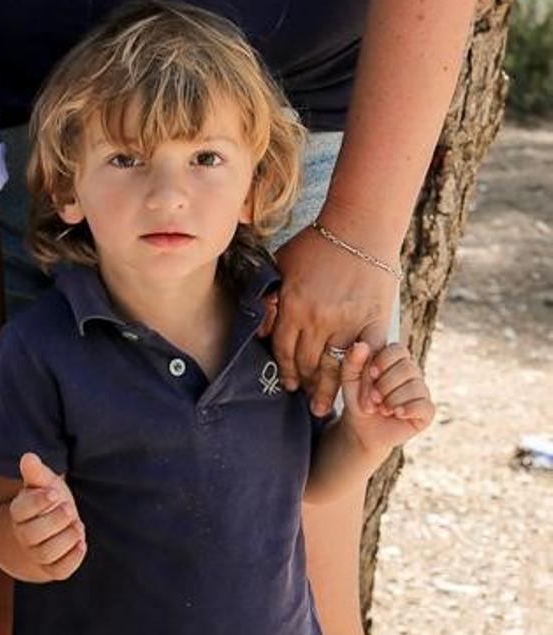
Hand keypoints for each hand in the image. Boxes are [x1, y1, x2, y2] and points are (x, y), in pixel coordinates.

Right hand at [7, 452, 85, 580]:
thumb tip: (28, 457)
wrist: (52, 526)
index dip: (37, 502)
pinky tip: (82, 544)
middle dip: (54, 521)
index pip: (21, 510)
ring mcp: (37, 554)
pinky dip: (72, 559)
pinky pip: (60, 570)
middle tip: (69, 508)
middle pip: (33, 534)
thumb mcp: (43, 483)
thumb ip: (36, 472)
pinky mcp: (52, 568)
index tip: (54, 492)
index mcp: (18, 512)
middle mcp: (24, 535)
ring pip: (46, 553)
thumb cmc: (48, 500)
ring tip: (78, 525)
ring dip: (65, 540)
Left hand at [271, 224, 395, 416]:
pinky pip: (365, 360)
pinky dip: (361, 379)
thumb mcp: (283, 264)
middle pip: (306, 363)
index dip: (284, 369)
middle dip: (303, 383)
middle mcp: (318, 319)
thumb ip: (270, 295)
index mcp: (293, 304)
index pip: (284, 349)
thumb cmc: (318, 243)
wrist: (360, 228)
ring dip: (326, 389)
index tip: (287, 384)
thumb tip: (261, 327)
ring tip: (323, 406)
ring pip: (333, 367)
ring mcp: (347, 323)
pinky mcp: (373, 323)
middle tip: (303, 399)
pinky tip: (358, 394)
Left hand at [340, 340, 433, 457]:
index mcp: (395, 359)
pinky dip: (409, 409)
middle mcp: (411, 373)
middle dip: (387, 384)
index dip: (385, 361)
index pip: (398, 349)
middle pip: (408, 368)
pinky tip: (396, 413)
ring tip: (381, 409)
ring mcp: (420, 391)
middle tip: (372, 398)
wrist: (362, 428)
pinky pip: (425, 406)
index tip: (371, 374)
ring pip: (417, 387)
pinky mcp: (426, 411)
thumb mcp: (350, 379)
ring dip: (394, 399)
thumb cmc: (358, 398)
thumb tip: (362, 345)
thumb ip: (353, 361)